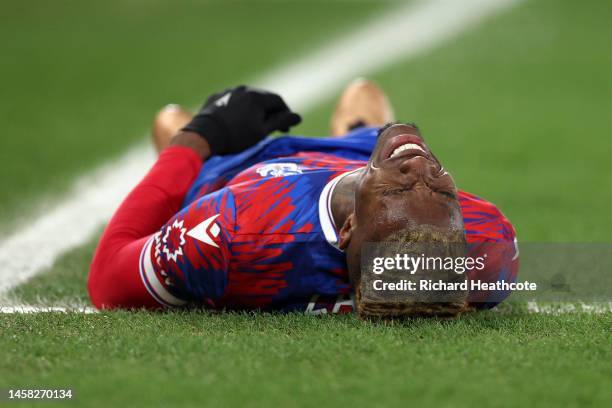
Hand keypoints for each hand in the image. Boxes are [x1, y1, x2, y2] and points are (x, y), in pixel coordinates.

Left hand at [182, 85, 300, 154]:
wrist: (204, 136)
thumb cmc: (236, 137)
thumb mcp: (261, 132)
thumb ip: (281, 122)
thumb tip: (298, 117)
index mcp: (257, 96)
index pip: (278, 101)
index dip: (285, 114)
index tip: (286, 128)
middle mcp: (244, 89)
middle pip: (263, 98)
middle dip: (271, 112)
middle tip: (272, 127)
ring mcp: (228, 91)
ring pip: (247, 99)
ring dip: (255, 110)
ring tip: (254, 124)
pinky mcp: (216, 97)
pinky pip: (233, 101)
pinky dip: (240, 109)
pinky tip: (237, 121)